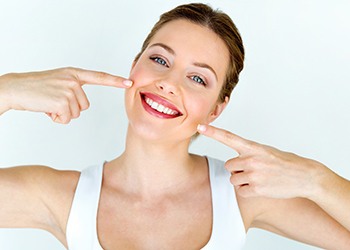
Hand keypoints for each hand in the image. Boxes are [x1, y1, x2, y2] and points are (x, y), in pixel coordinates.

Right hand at [0, 67, 131, 122]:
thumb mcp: (58, 81)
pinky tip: (47, 109)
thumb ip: (73, 88)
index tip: (129, 82)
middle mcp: (73, 80)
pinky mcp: (62, 101)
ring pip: (77, 113)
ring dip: (63, 114)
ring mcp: (68, 90)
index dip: (114, 81)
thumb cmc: (36, 88)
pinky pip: (67, 118)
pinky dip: (57, 118)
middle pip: (85, 105)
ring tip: (49, 104)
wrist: (15, 88)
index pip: (99, 77)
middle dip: (70, 108)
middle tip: (54, 101)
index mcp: (74, 74)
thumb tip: (81, 105)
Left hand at [197, 124, 327, 198]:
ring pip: (233, 179)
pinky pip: (241, 191)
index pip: (229, 137)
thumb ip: (249, 153)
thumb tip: (234, 161)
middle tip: (253, 170)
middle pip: (229, 165)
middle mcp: (251, 159)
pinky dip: (248, 190)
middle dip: (237, 169)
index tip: (200, 126)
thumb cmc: (285, 162)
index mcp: (253, 147)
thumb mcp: (266, 151)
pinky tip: (261, 186)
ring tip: (259, 178)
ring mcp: (254, 174)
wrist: (304, 176)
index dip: (213, 132)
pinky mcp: (257, 189)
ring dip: (242, 180)